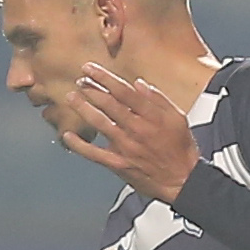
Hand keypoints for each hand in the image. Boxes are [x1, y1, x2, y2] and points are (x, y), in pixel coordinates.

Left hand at [61, 63, 199, 204]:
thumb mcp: (177, 118)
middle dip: (91, 89)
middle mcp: (136, 129)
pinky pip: (94, 153)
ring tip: (71, 97)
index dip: (104, 78)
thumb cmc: (180, 149)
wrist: (182, 181)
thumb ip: (158, 99)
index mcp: (151, 116)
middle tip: (80, 80)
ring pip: (100, 123)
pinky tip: (67, 135)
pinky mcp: (118, 164)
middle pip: (109, 104)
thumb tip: (138, 83)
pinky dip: (79, 145)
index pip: (123, 91)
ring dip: (83, 108)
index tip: (90, 69)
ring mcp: (126, 147)